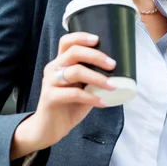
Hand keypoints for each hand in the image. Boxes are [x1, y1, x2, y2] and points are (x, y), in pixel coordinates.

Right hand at [11, 32, 115, 157]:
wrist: (48, 128)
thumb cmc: (68, 106)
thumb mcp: (81, 88)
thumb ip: (92, 78)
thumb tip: (117, 72)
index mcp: (60, 63)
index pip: (66, 42)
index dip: (81, 37)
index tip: (98, 40)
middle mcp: (53, 68)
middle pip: (74, 52)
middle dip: (96, 56)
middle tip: (112, 64)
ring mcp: (50, 82)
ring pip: (75, 71)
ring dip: (98, 78)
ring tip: (112, 86)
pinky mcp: (50, 97)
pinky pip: (74, 94)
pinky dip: (91, 98)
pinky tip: (102, 103)